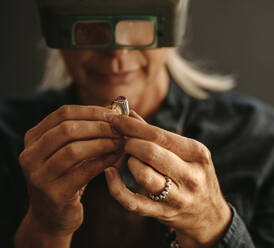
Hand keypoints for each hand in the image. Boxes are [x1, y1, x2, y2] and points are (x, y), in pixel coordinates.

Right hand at [18, 105, 123, 237]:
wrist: (53, 217)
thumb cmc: (68, 177)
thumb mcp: (71, 150)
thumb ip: (87, 129)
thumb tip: (114, 107)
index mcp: (33, 138)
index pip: (63, 113)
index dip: (92, 111)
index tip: (117, 114)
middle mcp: (29, 155)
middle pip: (67, 129)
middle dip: (99, 126)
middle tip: (122, 128)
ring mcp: (39, 175)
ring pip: (74, 150)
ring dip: (103, 143)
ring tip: (122, 142)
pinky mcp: (54, 194)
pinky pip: (83, 171)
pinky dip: (104, 161)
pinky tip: (117, 157)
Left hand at [104, 111, 231, 247]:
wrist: (209, 215)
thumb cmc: (195, 175)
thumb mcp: (188, 153)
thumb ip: (159, 135)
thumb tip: (130, 114)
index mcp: (197, 154)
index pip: (160, 136)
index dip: (134, 126)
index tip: (116, 118)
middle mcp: (190, 175)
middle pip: (150, 153)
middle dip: (130, 143)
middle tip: (123, 140)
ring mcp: (177, 197)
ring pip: (143, 175)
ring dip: (128, 163)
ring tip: (129, 159)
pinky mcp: (162, 213)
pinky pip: (132, 201)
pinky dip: (116, 187)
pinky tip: (109, 174)